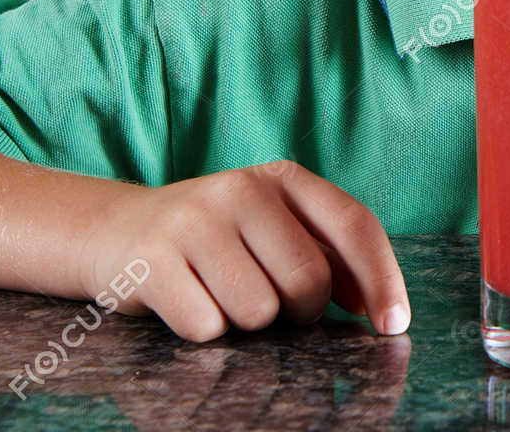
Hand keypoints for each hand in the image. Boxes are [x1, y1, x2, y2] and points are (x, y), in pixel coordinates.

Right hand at [74, 160, 409, 341]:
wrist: (116, 231)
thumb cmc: (214, 241)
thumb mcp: (272, 228)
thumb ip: (326, 255)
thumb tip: (374, 305)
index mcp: (283, 179)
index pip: (355, 224)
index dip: (383, 278)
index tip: (394, 326)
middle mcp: (242, 189)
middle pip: (308, 280)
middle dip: (299, 311)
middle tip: (270, 302)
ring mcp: (194, 221)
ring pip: (257, 311)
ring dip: (245, 322)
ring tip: (219, 293)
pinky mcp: (153, 259)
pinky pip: (207, 326)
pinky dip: (203, 329)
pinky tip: (186, 300)